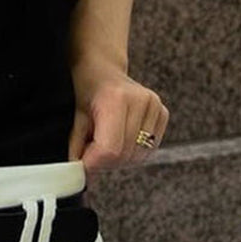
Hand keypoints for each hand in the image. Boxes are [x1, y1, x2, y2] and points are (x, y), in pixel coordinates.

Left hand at [67, 55, 169, 183]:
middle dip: (105, 163)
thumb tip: (78, 173)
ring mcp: (155, 106)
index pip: (109, 149)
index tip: (82, 166)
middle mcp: (140, 101)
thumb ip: (78, 145)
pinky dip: (133, 152)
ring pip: (139, 155)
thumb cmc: (88, 87)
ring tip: (104, 146)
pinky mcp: (163, 112)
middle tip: (91, 156)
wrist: (104, 68)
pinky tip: (120, 140)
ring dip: (119, 160)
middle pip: (125, 154)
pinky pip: (150, 148)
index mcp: (116, 99)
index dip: (94, 163)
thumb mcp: (77, 115)